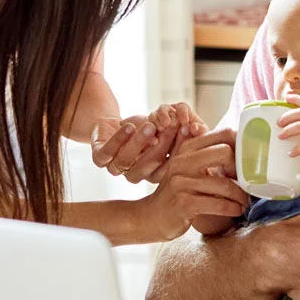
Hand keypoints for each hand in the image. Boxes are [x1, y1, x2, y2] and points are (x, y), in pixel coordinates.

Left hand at [92, 103, 207, 183]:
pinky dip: (119, 139)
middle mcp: (136, 175)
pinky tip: (129, 127)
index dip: (180, 150)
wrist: (113, 124)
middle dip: (165, 143)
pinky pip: (108, 152)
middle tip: (174, 124)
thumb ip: (182, 131)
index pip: (171, 168)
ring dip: (141, 142)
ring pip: (128, 160)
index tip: (188, 130)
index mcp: (155, 173)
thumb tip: (199, 128)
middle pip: (151, 166)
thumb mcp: (166, 128)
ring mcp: (117, 168)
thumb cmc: (146, 128)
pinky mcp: (100, 158)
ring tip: (151, 125)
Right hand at [138, 128, 249, 240]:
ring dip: (240, 196)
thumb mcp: (187, 168)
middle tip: (245, 183)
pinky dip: (232, 208)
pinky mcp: (183, 203)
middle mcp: (182, 161)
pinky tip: (236, 210)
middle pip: (225, 152)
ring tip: (244, 202)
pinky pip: (218, 204)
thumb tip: (238, 142)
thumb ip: (206, 154)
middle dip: (241, 170)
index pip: (222, 134)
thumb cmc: (176, 192)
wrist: (151, 217)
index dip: (240, 146)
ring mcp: (181, 182)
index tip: (246, 163)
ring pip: (224, 183)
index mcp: (186, 148)